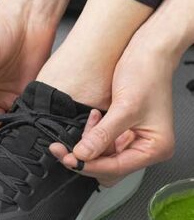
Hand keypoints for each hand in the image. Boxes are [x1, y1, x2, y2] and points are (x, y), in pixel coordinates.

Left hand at [49, 33, 176, 185]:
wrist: (149, 51)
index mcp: (156, 147)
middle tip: (63, 149)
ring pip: (102, 155)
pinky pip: (102, 141)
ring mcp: (134, 139)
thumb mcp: (124, 108)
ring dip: (89, 142)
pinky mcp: (123, 130)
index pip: (116, 168)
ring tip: (90, 120)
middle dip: (86, 157)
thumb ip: (103, 135)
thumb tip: (83, 154)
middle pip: (108, 167)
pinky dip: (93, 132)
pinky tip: (94, 116)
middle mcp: (147, 147)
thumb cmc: (147, 75)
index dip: (90, 165)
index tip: (69, 158)